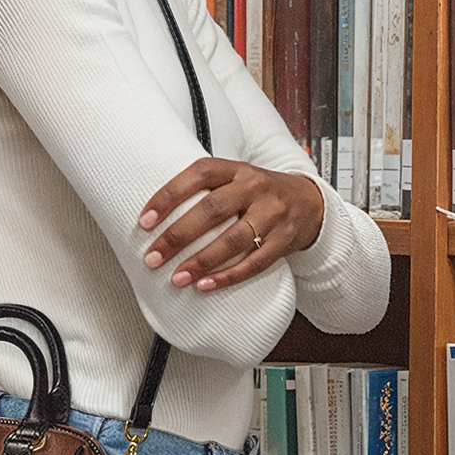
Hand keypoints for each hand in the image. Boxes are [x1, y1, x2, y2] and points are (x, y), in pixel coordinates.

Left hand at [138, 158, 325, 291]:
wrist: (310, 202)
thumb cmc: (260, 193)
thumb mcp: (236, 178)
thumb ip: (205, 190)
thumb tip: (156, 217)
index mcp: (236, 169)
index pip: (199, 174)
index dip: (169, 196)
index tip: (145, 220)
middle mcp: (255, 187)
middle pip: (212, 210)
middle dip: (178, 236)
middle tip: (153, 257)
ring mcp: (273, 214)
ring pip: (234, 239)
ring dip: (201, 261)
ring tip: (177, 277)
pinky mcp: (284, 240)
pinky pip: (255, 262)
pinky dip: (228, 276)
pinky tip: (206, 285)